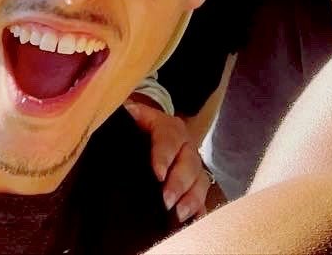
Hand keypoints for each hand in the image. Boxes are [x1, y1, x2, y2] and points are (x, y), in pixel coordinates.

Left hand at [123, 98, 213, 224]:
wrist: (154, 130)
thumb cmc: (139, 127)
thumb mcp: (134, 117)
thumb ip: (132, 115)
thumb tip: (129, 110)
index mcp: (171, 129)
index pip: (168, 141)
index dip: (164, 156)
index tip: (158, 174)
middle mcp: (186, 147)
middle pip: (188, 164)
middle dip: (179, 184)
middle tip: (167, 201)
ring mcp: (194, 167)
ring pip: (200, 181)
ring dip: (192, 199)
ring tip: (179, 215)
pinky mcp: (195, 184)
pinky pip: (202, 198)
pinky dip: (200, 210)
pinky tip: (194, 222)